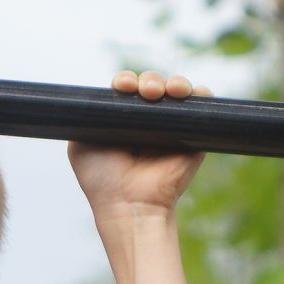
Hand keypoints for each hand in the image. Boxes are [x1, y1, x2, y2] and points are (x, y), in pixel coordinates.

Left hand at [67, 69, 213, 214]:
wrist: (129, 203)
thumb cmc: (102, 181)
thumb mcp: (80, 147)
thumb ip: (84, 121)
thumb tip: (92, 100)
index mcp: (124, 120)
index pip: (128, 88)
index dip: (126, 81)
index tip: (123, 86)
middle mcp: (150, 120)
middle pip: (153, 84)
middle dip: (149, 80)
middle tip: (146, 92)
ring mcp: (173, 125)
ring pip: (177, 88)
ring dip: (171, 82)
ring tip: (163, 92)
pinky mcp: (195, 132)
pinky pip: (202, 101)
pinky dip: (197, 91)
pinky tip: (183, 93)